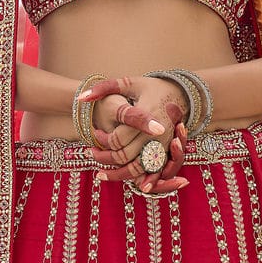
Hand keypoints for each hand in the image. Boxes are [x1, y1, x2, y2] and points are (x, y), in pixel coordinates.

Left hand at [79, 74, 190, 194]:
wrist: (181, 96)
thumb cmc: (151, 88)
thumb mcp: (129, 83)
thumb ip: (104, 88)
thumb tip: (81, 98)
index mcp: (147, 115)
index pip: (119, 137)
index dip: (103, 139)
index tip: (95, 132)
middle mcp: (156, 134)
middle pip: (124, 155)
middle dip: (104, 157)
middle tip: (92, 151)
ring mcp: (162, 146)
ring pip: (135, 169)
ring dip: (115, 174)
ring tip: (99, 173)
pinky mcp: (165, 154)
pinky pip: (148, 173)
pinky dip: (134, 180)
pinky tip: (121, 179)